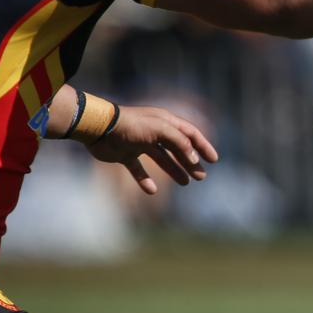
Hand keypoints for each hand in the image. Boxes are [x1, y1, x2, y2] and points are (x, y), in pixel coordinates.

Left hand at [85, 105, 219, 194]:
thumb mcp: (161, 130)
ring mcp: (140, 143)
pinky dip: (145, 180)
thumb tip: (194, 158)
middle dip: (191, 162)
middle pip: (178, 148)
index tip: (213, 160)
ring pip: (162, 159)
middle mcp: (154, 132)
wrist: (98, 128)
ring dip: (174, 170)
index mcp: (165, 122)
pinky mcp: (125, 155)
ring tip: (185, 183)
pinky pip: (138, 169)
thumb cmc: (131, 125)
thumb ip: (180, 142)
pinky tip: (151, 190)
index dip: (203, 146)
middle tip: (201, 177)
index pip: (190, 134)